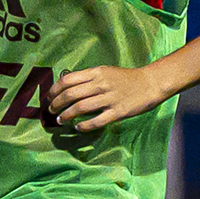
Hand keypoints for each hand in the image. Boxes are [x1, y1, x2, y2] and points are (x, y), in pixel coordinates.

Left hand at [47, 64, 169, 131]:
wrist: (150, 83)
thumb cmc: (126, 78)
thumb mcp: (105, 71)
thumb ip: (88, 78)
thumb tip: (67, 86)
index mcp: (96, 72)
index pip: (67, 80)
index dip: (54, 90)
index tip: (49, 97)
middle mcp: (100, 84)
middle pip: (70, 94)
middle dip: (56, 104)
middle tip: (51, 110)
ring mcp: (109, 98)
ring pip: (80, 108)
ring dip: (66, 115)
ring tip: (60, 120)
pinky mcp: (118, 112)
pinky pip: (96, 121)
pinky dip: (84, 125)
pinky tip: (78, 127)